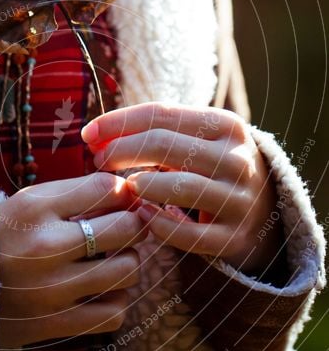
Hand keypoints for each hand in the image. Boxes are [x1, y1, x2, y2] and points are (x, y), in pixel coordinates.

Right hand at [0, 172, 147, 347]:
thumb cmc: (3, 236)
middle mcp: (44, 248)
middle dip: (133, 225)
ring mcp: (51, 290)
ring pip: (127, 271)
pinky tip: (102, 291)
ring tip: (110, 259)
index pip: (106, 188)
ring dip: (127, 263)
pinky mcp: (55, 324)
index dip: (123, 191)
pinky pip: (113, 314)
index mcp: (34, 210)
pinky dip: (116, 301)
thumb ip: (77, 192)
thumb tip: (128, 191)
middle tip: (124, 228)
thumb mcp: (30, 202)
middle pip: (126, 229)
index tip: (120, 199)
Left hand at [81, 102, 281, 275]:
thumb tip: (94, 135)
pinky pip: (188, 234)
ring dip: (142, 185)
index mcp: (225, 125)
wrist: (263, 214)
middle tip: (99, 162)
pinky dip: (159, 224)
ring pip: (180, 187)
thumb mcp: (195, 142)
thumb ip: (153, 134)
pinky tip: (142, 215)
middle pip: (165, 145)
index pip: (161, 114)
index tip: (87, 134)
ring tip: (123, 187)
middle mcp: (236, 159)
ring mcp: (238, 199)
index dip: (118, 122)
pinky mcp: (233, 237)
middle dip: (122, 151)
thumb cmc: (210, 170)